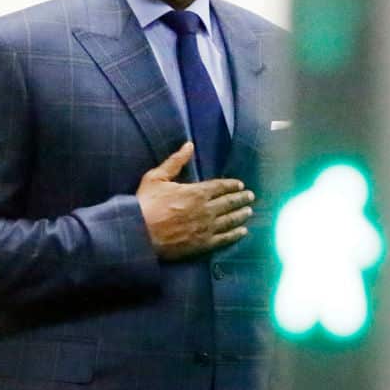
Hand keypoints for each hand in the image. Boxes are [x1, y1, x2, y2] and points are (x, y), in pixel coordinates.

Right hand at [136, 142, 254, 259]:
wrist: (138, 233)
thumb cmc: (145, 204)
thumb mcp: (157, 177)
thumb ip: (176, 161)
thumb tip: (189, 145)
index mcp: (197, 192)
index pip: (221, 186)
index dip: (232, 185)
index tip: (240, 185)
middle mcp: (206, 209)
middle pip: (229, 202)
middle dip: (241, 198)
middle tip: (251, 196)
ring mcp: (206, 228)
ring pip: (230, 220)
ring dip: (241, 215)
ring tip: (249, 211)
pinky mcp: (203, 244)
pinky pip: (224, 238)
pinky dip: (235, 234)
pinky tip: (242, 232)